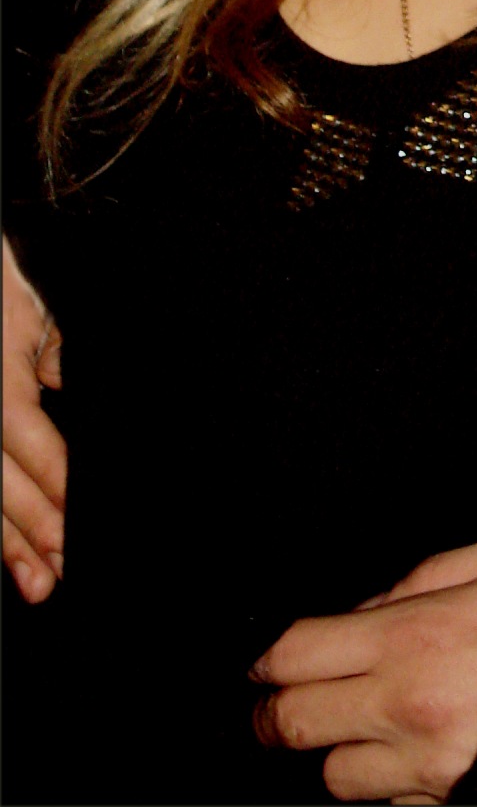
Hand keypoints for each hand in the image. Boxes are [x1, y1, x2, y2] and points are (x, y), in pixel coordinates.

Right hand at [3, 235, 65, 603]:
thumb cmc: (0, 286)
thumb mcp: (34, 308)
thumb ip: (54, 350)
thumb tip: (64, 385)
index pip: (28, 440)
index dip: (54, 483)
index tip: (77, 519)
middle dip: (31, 530)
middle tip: (61, 573)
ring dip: (5, 542)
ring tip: (35, 581)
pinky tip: (5, 550)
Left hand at [251, 524, 476, 804]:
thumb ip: (432, 572)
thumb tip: (372, 603)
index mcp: (420, 636)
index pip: (297, 656)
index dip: (268, 657)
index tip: (264, 658)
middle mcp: (414, 711)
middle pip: (294, 728)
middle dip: (276, 714)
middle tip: (278, 704)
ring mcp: (436, 772)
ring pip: (340, 781)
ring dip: (345, 751)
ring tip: (369, 725)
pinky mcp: (463, 805)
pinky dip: (400, 784)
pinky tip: (428, 750)